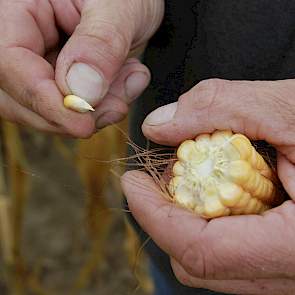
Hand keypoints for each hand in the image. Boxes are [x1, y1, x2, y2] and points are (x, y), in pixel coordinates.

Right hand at [0, 0, 163, 136]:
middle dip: (70, 114)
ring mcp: (38, 63)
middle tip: (116, 107)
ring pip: (45, 111)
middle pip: (19, 98)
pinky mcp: (58, 81)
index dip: (44, 101)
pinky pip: (69, 110)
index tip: (82, 123)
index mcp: (17, 7)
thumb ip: (100, 43)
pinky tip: (125, 85)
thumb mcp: (119, 5)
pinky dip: (100, 108)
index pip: (9, 63)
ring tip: (128, 85)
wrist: (135, 3)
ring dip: (91, 113)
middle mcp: (20, 39)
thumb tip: (80, 91)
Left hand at [122, 79, 294, 293]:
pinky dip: (215, 221)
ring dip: (190, 219)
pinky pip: (236, 252)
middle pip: (200, 262)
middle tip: (164, 175)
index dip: (154, 215)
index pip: (200, 250)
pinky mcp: (291, 257)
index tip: (133, 183)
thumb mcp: (294, 108)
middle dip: (170, 216)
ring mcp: (292, 270)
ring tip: (192, 177)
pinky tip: (221, 187)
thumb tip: (160, 123)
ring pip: (215, 262)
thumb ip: (222, 108)